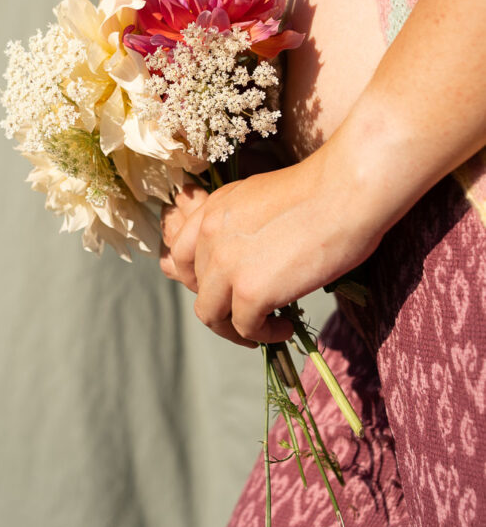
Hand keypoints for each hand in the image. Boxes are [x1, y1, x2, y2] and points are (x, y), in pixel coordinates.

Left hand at [162, 147, 381, 347]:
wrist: (347, 191)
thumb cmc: (323, 192)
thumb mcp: (262, 199)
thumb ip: (241, 225)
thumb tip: (248, 259)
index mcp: (213, 209)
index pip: (179, 255)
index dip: (197, 279)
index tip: (223, 291)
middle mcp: (210, 235)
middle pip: (196, 288)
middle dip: (220, 306)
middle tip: (248, 314)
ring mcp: (226, 265)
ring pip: (210, 314)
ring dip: (235, 329)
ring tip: (265, 328)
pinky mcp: (249, 292)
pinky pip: (245, 328)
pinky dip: (264, 335)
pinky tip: (285, 328)